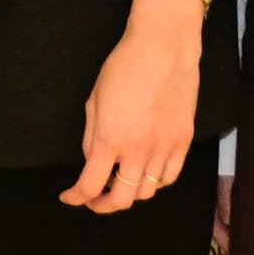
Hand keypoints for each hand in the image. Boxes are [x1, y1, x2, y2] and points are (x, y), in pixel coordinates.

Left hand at [62, 0, 205, 211]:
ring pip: (148, 192)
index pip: (91, 186)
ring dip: (130, 193)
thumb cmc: (122, 69)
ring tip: (120, 184)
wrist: (163, 49)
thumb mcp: (94, 102)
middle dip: (103, 205)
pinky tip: (145, 174)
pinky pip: (170, 177)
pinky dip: (155, 183)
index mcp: (109, 140)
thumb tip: (93, 162)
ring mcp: (165, 149)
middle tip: (94, 199)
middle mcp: (139, 151)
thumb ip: (91, 138)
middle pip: (122, 199)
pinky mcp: (184, 142)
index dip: (76, 197)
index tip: (69, 197)